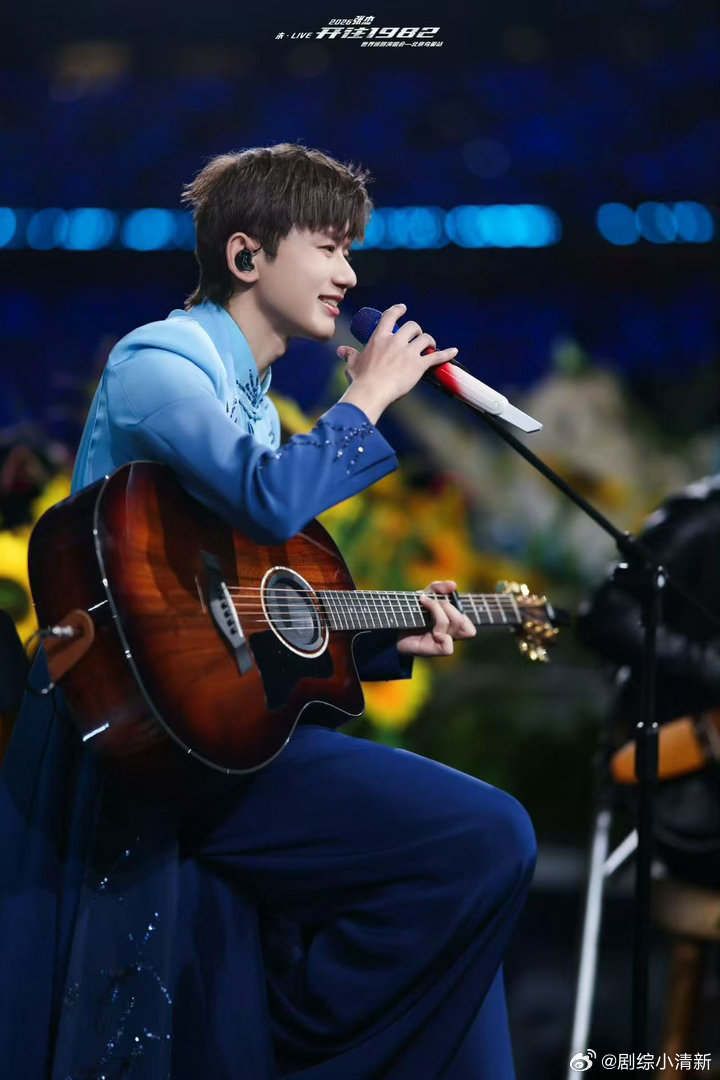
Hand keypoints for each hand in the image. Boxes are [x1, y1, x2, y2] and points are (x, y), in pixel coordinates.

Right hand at [337, 304, 457, 423]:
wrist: (371, 392)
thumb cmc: (361, 380)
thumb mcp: (353, 364)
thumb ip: (349, 355)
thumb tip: (341, 350)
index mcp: (379, 338)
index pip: (390, 316)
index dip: (398, 310)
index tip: (403, 308)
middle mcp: (395, 341)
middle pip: (412, 326)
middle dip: (417, 330)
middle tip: (417, 338)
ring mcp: (408, 353)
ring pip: (425, 338)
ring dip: (430, 341)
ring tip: (431, 346)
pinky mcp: (418, 365)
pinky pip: (437, 356)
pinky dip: (447, 353)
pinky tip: (454, 351)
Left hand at [396, 580, 475, 656]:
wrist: (388, 624)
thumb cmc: (408, 611)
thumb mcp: (425, 595)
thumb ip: (438, 588)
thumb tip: (453, 585)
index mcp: (451, 626)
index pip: (469, 624)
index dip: (460, 608)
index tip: (443, 598)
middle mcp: (449, 636)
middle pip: (465, 623)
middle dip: (448, 606)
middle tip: (430, 601)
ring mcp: (441, 644)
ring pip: (454, 627)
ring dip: (439, 612)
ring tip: (424, 605)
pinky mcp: (432, 651)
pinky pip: (448, 647)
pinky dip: (441, 635)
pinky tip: (430, 631)